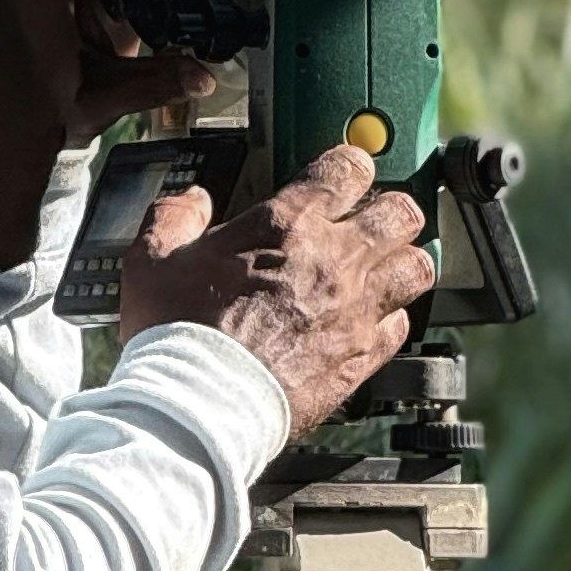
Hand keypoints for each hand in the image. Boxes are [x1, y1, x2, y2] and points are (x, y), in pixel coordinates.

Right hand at [118, 144, 434, 437]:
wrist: (200, 405)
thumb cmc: (178, 334)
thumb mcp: (153, 260)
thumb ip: (174, 218)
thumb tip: (190, 200)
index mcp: (287, 224)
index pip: (347, 168)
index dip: (350, 165)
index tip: (344, 173)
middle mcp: (333, 259)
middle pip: (400, 212)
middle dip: (391, 211)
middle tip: (375, 219)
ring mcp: (355, 309)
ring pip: (417, 267)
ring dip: (404, 263)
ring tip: (386, 268)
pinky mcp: (362, 356)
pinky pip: (401, 326)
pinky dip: (391, 321)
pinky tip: (372, 323)